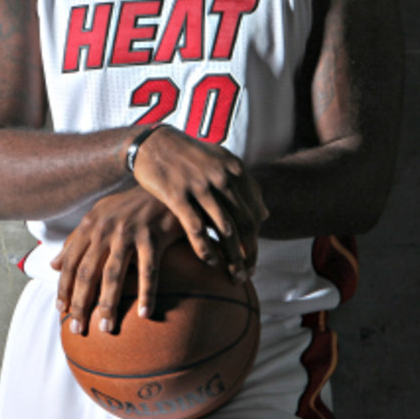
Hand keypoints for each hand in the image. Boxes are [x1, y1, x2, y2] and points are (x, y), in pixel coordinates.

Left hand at [51, 186, 182, 335]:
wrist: (162, 186)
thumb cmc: (130, 205)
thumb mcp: (98, 215)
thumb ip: (76, 239)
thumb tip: (54, 264)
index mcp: (91, 225)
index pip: (72, 263)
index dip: (64, 288)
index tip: (62, 310)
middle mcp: (106, 229)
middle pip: (88, 273)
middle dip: (81, 303)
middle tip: (78, 328)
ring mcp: (129, 233)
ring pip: (114, 275)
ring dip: (108, 304)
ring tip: (106, 327)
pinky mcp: (152, 237)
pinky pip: (148, 271)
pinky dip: (146, 294)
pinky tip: (144, 313)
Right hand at [130, 125, 267, 281]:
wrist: (153, 143)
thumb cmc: (189, 157)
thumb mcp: (221, 164)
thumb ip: (244, 187)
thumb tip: (266, 213)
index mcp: (235, 169)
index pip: (254, 212)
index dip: (256, 240)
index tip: (252, 259)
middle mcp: (221, 176)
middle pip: (245, 224)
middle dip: (248, 254)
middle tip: (247, 275)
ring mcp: (200, 185)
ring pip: (225, 229)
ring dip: (232, 257)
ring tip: (233, 275)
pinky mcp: (177, 194)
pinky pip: (197, 228)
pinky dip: (206, 248)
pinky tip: (210, 262)